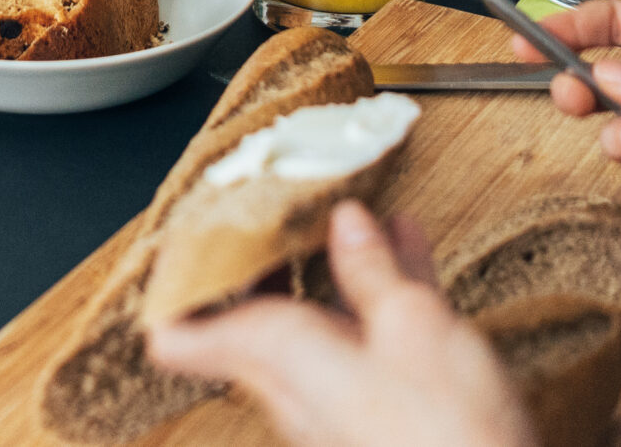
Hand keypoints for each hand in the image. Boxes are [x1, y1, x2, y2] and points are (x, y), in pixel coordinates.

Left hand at [149, 203, 536, 446]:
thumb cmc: (446, 436)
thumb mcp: (415, 328)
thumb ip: (374, 271)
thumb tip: (346, 223)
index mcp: (277, 356)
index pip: (178, 334)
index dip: (174, 282)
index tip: (192, 225)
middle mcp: (291, 383)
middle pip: (247, 311)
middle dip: (260, 251)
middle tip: (273, 197)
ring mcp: (336, 398)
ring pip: (314, 315)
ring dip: (328, 260)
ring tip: (353, 205)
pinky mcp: (380, 410)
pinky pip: (363, 335)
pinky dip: (376, 290)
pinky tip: (406, 243)